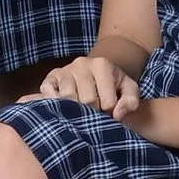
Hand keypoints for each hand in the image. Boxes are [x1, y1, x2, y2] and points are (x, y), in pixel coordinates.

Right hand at [28, 54, 143, 114]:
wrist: (96, 71)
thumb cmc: (113, 84)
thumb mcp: (129, 90)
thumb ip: (130, 102)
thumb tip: (116, 115)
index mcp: (102, 64)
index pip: (106, 102)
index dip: (109, 113)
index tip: (110, 112)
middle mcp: (81, 64)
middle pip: (86, 101)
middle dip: (93, 113)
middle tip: (95, 114)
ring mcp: (64, 70)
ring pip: (67, 98)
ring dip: (75, 111)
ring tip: (82, 111)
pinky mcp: (50, 78)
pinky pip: (47, 93)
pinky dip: (54, 103)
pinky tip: (64, 108)